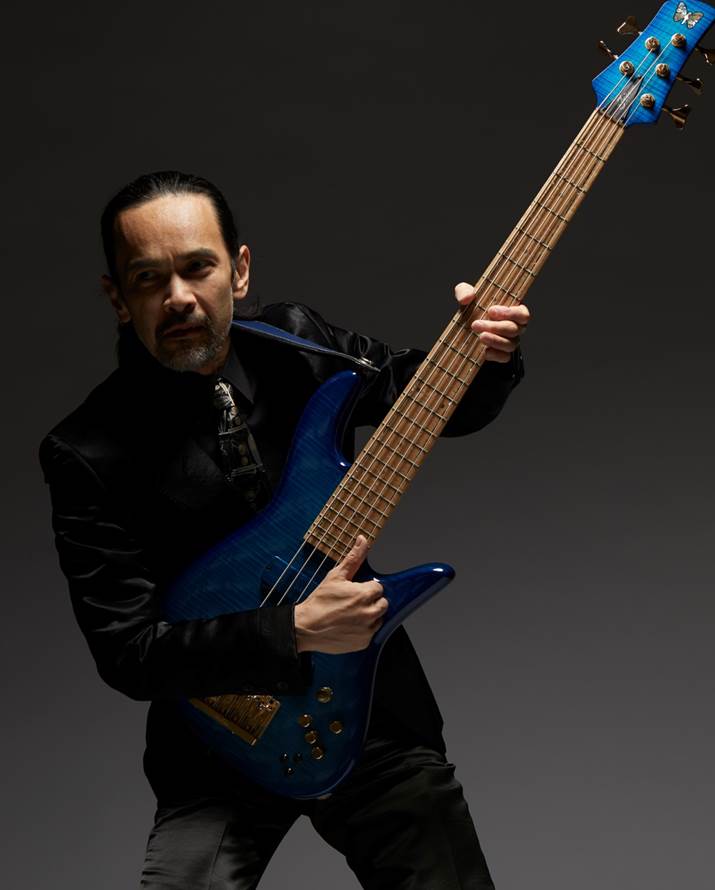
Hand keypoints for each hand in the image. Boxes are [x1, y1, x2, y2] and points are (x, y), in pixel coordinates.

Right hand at [294, 535, 387, 653]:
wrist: (306, 627)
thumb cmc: (319, 601)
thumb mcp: (336, 576)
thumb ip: (353, 558)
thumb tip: (363, 540)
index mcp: (365, 594)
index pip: (378, 587)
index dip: (366, 588)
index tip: (355, 591)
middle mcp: (370, 613)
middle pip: (383, 603)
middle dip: (371, 601)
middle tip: (353, 603)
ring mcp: (367, 629)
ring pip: (379, 618)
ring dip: (370, 615)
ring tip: (351, 614)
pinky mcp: (363, 642)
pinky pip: (371, 633)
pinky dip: (363, 630)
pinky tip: (349, 625)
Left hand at [454, 282, 530, 363]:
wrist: (465, 328)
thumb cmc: (472, 308)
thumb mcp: (466, 296)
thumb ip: (464, 291)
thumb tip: (467, 298)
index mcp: (512, 312)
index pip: (522, 314)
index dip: (510, 313)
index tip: (491, 311)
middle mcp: (514, 328)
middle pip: (513, 329)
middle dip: (495, 327)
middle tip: (476, 324)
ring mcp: (509, 342)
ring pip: (511, 344)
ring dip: (495, 341)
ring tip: (480, 337)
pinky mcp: (501, 354)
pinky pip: (505, 357)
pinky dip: (496, 355)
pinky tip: (485, 351)